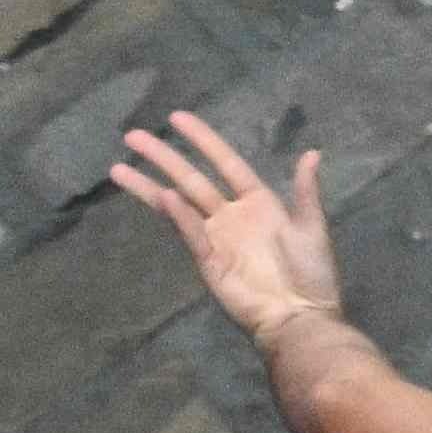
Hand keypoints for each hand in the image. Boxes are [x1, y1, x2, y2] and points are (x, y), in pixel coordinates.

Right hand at [109, 114, 347, 344]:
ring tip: (119, 167)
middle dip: (164, 157)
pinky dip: (179, 214)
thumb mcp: (311, 226)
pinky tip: (164, 195)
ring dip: (151, 184)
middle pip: (192, 178)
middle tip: (132, 135)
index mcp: (258, 202)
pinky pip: (191, 232)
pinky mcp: (208, 261)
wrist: (300, 314)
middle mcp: (231, 215)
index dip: (203, 140)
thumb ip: (305, 191)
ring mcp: (216, 237)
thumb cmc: (310, 272)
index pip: (224, 162)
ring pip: (179, 203)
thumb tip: (311, 153)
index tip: (177, 118)